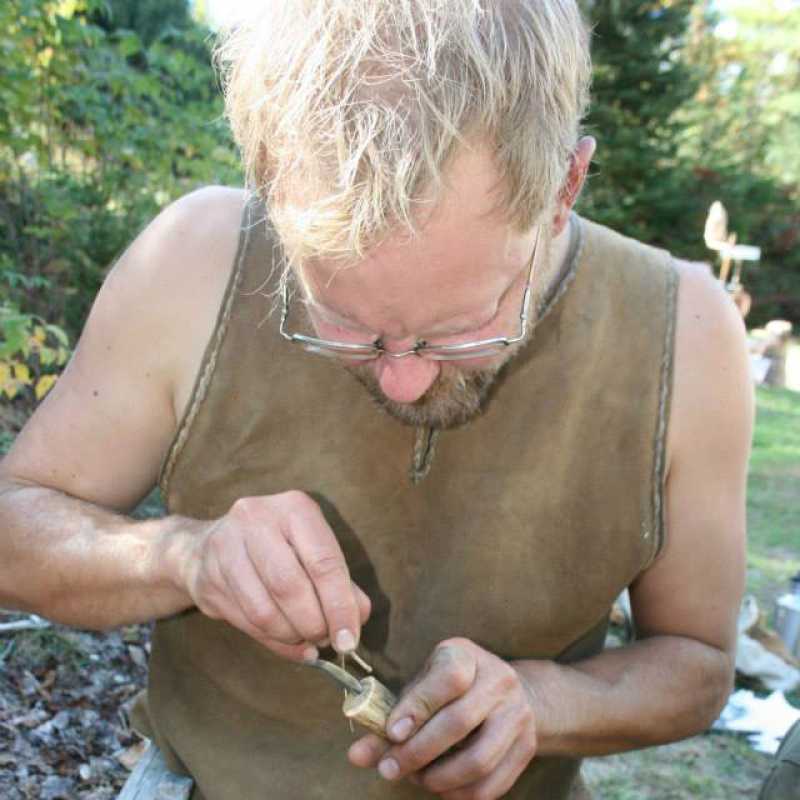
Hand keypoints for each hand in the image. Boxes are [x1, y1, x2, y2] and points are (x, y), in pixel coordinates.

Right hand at [178, 491, 369, 660]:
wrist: (207, 546)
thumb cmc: (277, 549)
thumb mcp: (314, 551)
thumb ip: (341, 583)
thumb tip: (358, 616)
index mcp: (294, 508)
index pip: (324, 562)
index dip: (339, 606)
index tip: (349, 639)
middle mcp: (256, 520)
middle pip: (290, 587)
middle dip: (313, 624)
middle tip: (325, 639)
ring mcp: (225, 548)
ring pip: (265, 611)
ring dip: (291, 636)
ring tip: (305, 638)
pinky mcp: (206, 578)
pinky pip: (246, 622)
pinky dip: (272, 641)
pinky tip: (285, 640)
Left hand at [348, 638, 537, 798]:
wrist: (512, 692)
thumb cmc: (452, 688)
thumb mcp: (423, 685)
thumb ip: (390, 716)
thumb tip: (356, 756)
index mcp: (467, 655)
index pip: (447, 678)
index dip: (418, 706)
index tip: (391, 732)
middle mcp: (498, 680)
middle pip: (459, 722)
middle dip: (418, 752)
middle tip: (389, 769)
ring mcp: (517, 714)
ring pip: (478, 759)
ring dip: (439, 779)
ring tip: (416, 778)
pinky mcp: (527, 746)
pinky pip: (492, 784)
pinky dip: (460, 795)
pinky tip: (441, 788)